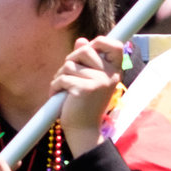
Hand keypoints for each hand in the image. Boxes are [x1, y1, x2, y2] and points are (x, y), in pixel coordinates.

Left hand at [52, 36, 125, 157]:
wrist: (84, 130)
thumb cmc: (85, 103)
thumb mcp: (89, 79)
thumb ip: (85, 59)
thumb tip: (81, 40)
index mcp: (114, 71)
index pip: (115, 45)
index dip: (100, 42)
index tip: (89, 50)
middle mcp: (110, 75)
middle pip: (84, 50)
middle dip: (70, 60)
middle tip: (67, 75)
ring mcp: (98, 81)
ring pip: (69, 65)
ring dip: (60, 76)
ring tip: (63, 89)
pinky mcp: (84, 89)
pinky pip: (62, 78)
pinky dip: (55, 86)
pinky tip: (57, 96)